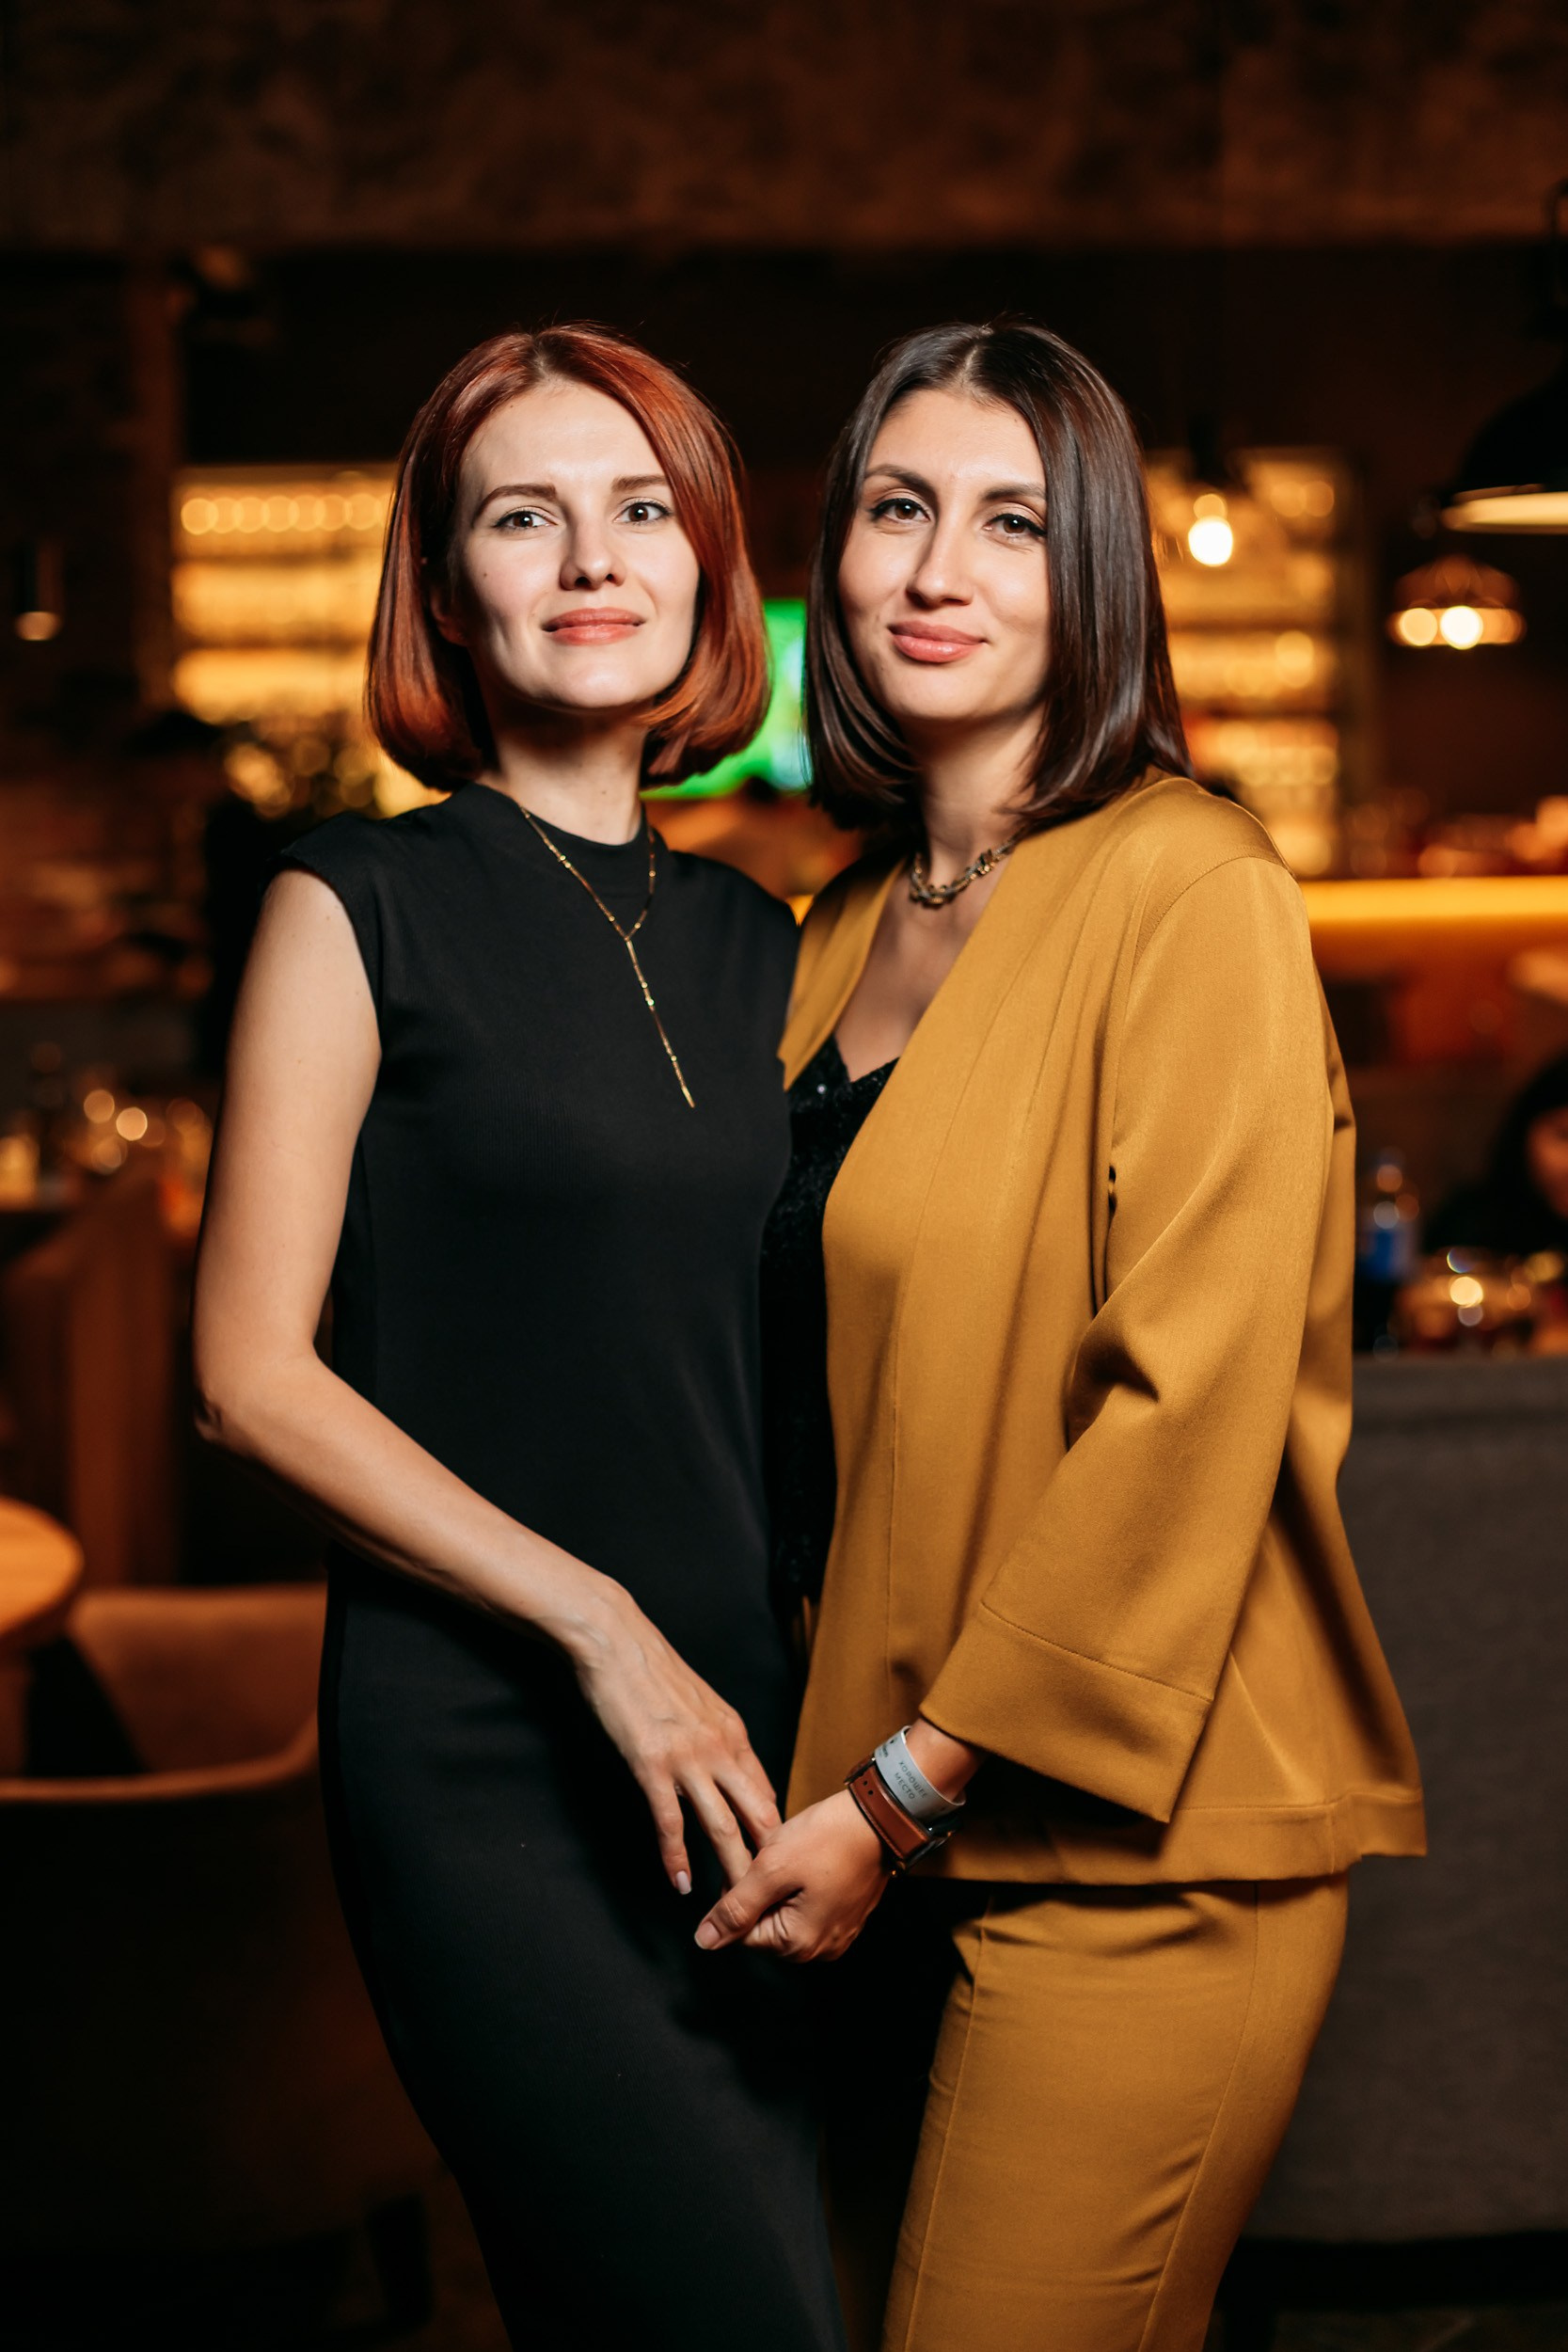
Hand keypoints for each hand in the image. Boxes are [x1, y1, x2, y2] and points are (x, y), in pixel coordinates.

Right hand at [566, 1584, 780, 1893]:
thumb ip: (719, 1739)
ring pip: (722, 1827)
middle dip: (768, 1862)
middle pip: (756, 1817)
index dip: (775, 1835)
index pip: (766, 1794)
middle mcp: (720, 1748)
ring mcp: (688, 1759)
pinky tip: (680, 1882)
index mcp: (733, 1733)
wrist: (616, 1641)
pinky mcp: (652, 1765)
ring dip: (731, 1871)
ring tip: (736, 1906)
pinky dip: (676, 1857)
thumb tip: (731, 1772)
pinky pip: (670, 1822)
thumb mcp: (701, 1703)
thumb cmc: (653, 1670)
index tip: (778, 1866)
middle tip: (771, 1899)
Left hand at [693, 1790, 889, 1962]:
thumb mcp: (771, 1869)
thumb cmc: (826, 1838)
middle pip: (763, 1924)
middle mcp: (820, 1949)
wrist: (880, 1817)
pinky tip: (810, 1860)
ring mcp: (837, 1934)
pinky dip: (801, 1885)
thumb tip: (704, 1942)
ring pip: (784, 1912)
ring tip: (795, 1855)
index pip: (740, 1931)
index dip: (738, 1892)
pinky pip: (808, 1906)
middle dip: (761, 1889)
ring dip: (780, 1885)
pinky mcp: (847, 1917)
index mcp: (798, 1944)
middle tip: (775, 1855)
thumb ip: (735, 1908)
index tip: (753, 1861)